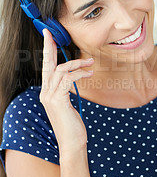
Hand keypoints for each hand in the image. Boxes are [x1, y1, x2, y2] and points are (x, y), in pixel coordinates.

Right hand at [39, 29, 93, 155]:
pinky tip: (89, 74)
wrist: (72, 143)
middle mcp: (45, 93)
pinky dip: (79, 73)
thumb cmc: (73, 125)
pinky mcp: (57, 100)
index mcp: (47, 92)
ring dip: (77, 63)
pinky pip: (67, 79)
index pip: (46, 68)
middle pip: (46, 64)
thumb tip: (72, 79)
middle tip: (49, 33)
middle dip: (48, 47)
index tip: (48, 38)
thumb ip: (65, 91)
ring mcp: (49, 97)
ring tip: (91, 64)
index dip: (46, 52)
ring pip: (60, 70)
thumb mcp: (68, 105)